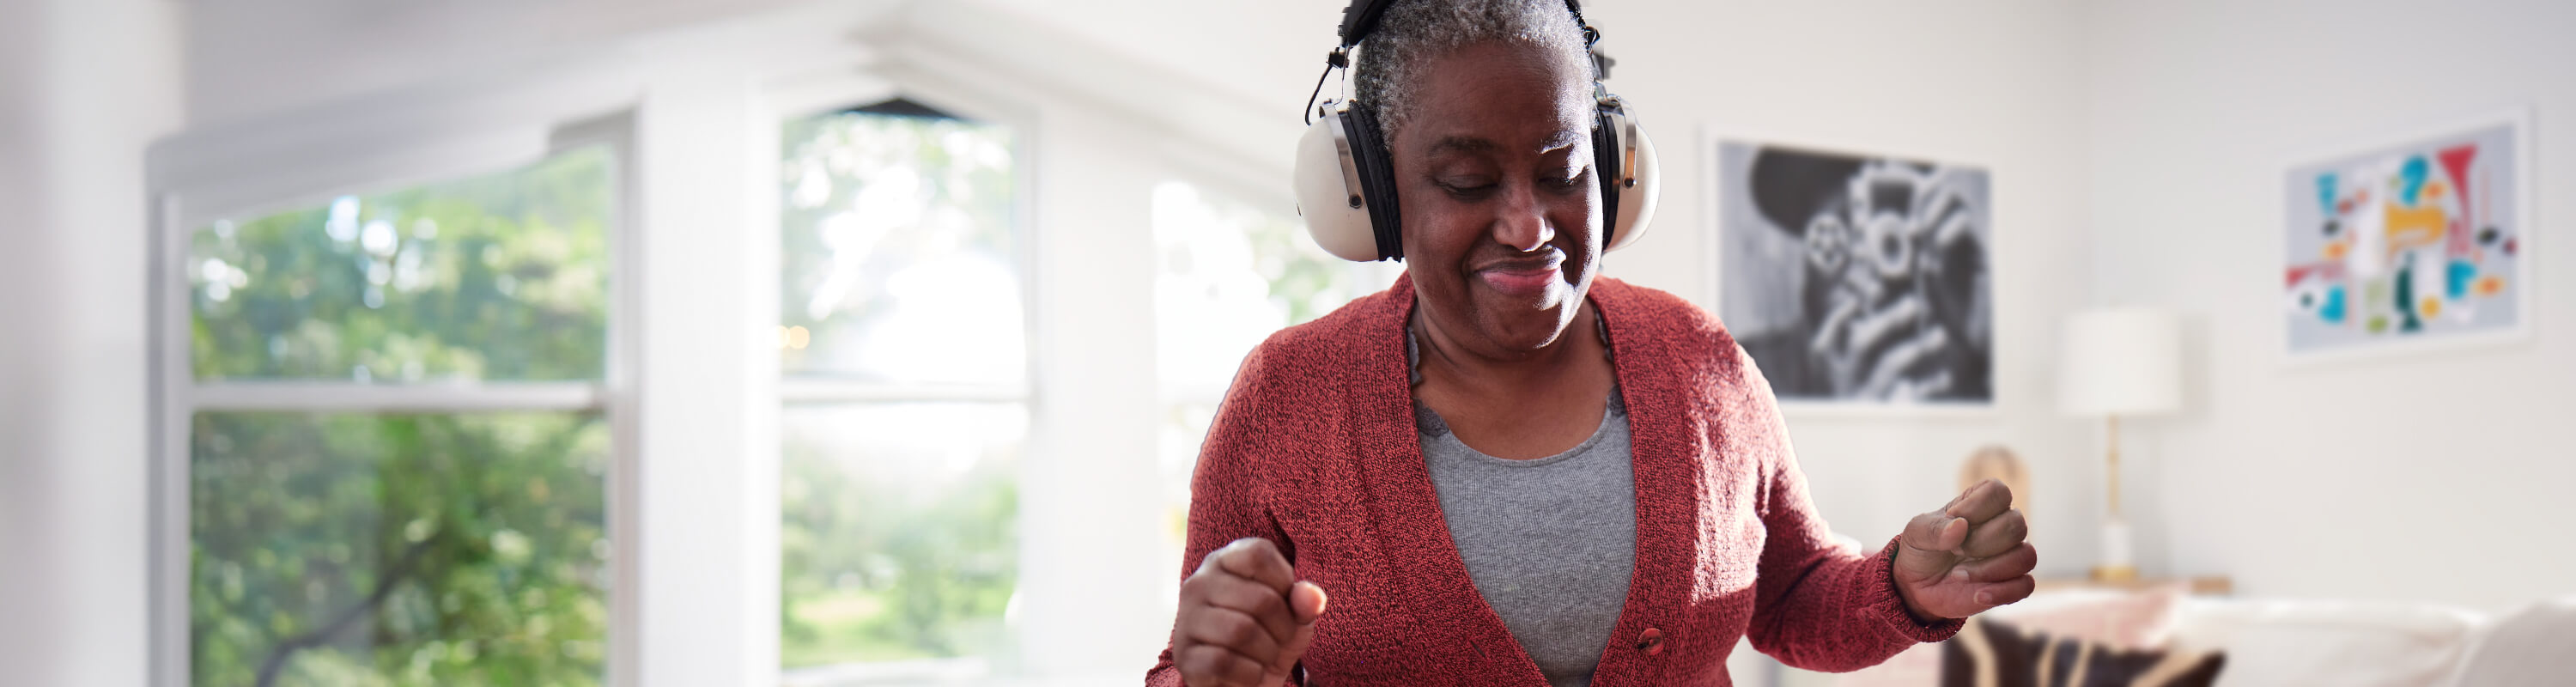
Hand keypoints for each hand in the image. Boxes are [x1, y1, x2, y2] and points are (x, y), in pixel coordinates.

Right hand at [1173, 537, 1329, 686]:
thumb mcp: (1294, 617)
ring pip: (1241, 632)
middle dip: (1284, 629)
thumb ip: (1304, 602)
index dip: (1284, 582)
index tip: (1284, 603)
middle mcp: (1199, 583)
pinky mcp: (1184, 655)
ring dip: (1268, 654)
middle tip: (1280, 640)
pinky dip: (1250, 674)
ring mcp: (1187, 618)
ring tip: (1265, 657)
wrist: (1244, 680)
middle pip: (1260, 599)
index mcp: (1224, 561)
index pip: (1259, 554)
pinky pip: (1223, 662)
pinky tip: (1249, 673)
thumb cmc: (1269, 636)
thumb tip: (1312, 596)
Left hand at [1893, 479, 2035, 619]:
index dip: (1977, 506)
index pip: (1999, 492)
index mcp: (1981, 504)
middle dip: (1981, 541)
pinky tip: (1978, 595)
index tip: (1952, 519)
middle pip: (2016, 524)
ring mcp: (2011, 556)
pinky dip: (2002, 592)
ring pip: (2025, 555)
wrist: (1918, 587)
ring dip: (1989, 569)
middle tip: (1955, 551)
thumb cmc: (1921, 551)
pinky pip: (2026, 585)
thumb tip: (1961, 526)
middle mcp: (2002, 526)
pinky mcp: (2013, 583)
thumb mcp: (1915, 535)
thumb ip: (1933, 528)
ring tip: (1958, 575)